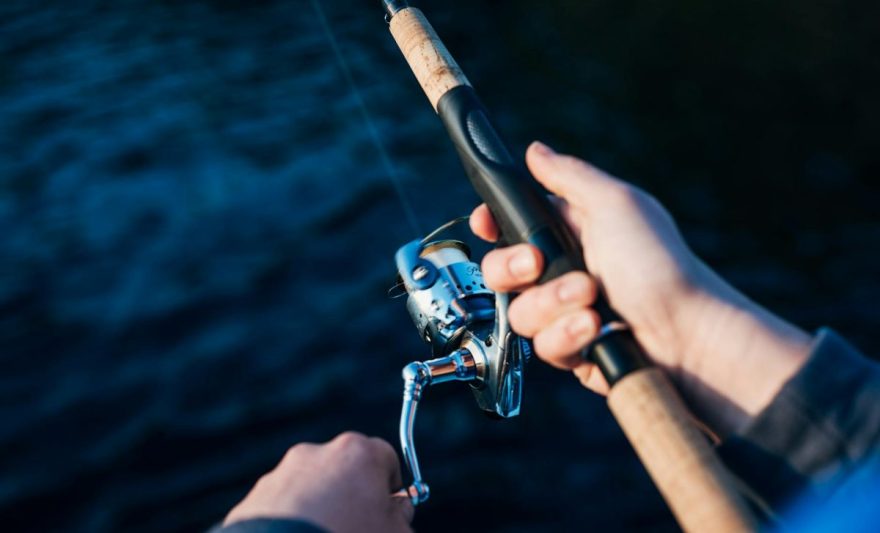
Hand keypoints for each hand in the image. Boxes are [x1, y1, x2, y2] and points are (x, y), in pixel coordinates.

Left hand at [224, 432, 412, 532]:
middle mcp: (317, 454)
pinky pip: (282, 507)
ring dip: (320, 508)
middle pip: (345, 470)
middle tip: (356, 526)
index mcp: (357, 453)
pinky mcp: (255, 499)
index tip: (389, 510)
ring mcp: (282, 474)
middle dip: (352, 495)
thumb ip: (402, 516)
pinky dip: (291, 522)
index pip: (385, 458)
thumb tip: (399, 510)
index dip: (390, 486)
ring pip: (311, 488)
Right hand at [471, 141, 811, 435]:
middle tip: (540, 264)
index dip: (492, 223)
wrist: (685, 334)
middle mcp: (562, 272)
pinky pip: (544, 347)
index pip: (512, 224)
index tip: (485, 222)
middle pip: (500, 270)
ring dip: (554, 305)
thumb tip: (534, 150)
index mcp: (569, 231)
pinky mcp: (572, 349)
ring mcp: (565, 313)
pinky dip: (569, 337)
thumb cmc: (660, 264)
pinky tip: (597, 329)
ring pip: (520, 313)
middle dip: (514, 268)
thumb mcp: (615, 204)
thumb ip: (569, 175)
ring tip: (592, 301)